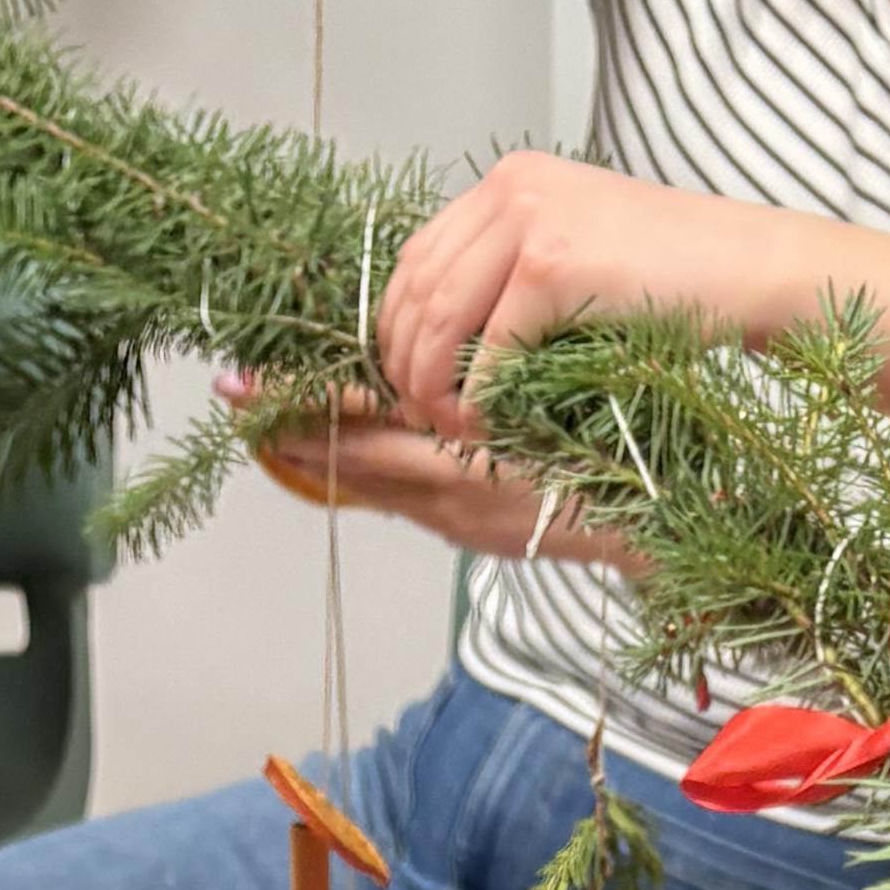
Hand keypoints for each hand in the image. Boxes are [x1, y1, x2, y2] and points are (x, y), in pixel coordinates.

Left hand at [236, 391, 588, 559]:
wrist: (655, 527)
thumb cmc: (619, 453)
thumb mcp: (555, 405)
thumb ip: (485, 390)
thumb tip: (425, 360)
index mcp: (466, 466)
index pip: (363, 435)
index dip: (306, 408)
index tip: (252, 390)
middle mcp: (448, 500)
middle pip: (350, 464)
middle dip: (292, 430)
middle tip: (234, 400)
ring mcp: (454, 521)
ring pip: (370, 483)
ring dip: (320, 452)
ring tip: (269, 423)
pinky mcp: (466, 529)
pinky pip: (400, 496)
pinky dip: (364, 469)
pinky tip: (344, 449)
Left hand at [378, 157, 830, 433]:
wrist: (748, 268)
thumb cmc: (675, 275)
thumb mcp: (578, 253)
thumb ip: (512, 272)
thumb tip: (445, 339)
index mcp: (511, 180)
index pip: (416, 256)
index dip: (396, 327)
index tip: (406, 380)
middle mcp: (512, 188)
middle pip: (416, 289)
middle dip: (405, 364)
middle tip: (419, 416)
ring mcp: (531, 221)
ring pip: (440, 319)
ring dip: (434, 386)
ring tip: (449, 427)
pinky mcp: (554, 266)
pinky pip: (489, 347)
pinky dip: (480, 396)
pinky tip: (488, 423)